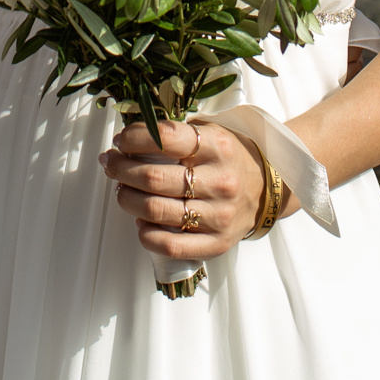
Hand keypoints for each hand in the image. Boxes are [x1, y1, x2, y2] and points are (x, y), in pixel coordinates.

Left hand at [100, 118, 272, 261]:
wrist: (267, 188)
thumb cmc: (229, 158)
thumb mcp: (211, 133)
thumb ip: (175, 134)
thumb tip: (126, 141)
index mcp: (218, 147)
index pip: (165, 138)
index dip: (133, 138)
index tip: (120, 141)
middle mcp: (220, 181)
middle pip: (153, 178)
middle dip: (120, 169)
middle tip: (111, 164)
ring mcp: (219, 216)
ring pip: (155, 212)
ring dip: (127, 200)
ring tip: (122, 190)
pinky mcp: (217, 243)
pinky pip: (169, 245)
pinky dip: (145, 234)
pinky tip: (142, 221)